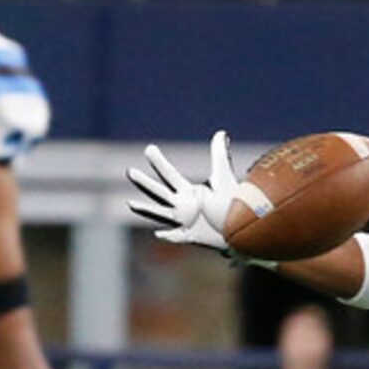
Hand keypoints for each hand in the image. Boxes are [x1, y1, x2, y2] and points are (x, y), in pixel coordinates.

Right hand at [125, 130, 248, 257]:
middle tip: (129, 171)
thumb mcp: (223, 177)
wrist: (239, 227)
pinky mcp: (191, 235)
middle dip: (145, 182)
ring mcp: (184, 221)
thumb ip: (220, 156)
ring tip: (130, 202)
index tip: (148, 148)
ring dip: (146, 209)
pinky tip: (158, 233)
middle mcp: (182, 205)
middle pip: (159, 192)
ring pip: (161, 213)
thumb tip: (221, 132)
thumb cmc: (230, 203)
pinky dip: (168, 235)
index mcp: (188, 191)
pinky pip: (176, 236)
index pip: (170, 175)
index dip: (159, 162)